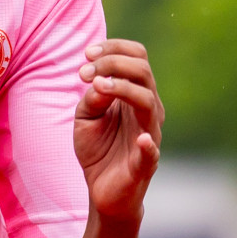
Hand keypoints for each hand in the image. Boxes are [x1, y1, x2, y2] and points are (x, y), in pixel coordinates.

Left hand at [74, 39, 164, 222]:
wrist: (101, 188)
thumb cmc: (97, 148)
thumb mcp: (85, 116)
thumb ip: (91, 98)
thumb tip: (98, 81)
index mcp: (134, 95)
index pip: (138, 58)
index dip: (115, 49)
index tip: (87, 53)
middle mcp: (147, 110)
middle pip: (144, 72)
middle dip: (113, 63)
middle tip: (84, 71)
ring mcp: (149, 134)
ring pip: (149, 102)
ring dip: (123, 89)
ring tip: (98, 85)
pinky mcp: (145, 163)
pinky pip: (152, 152)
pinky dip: (148, 145)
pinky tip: (141, 139)